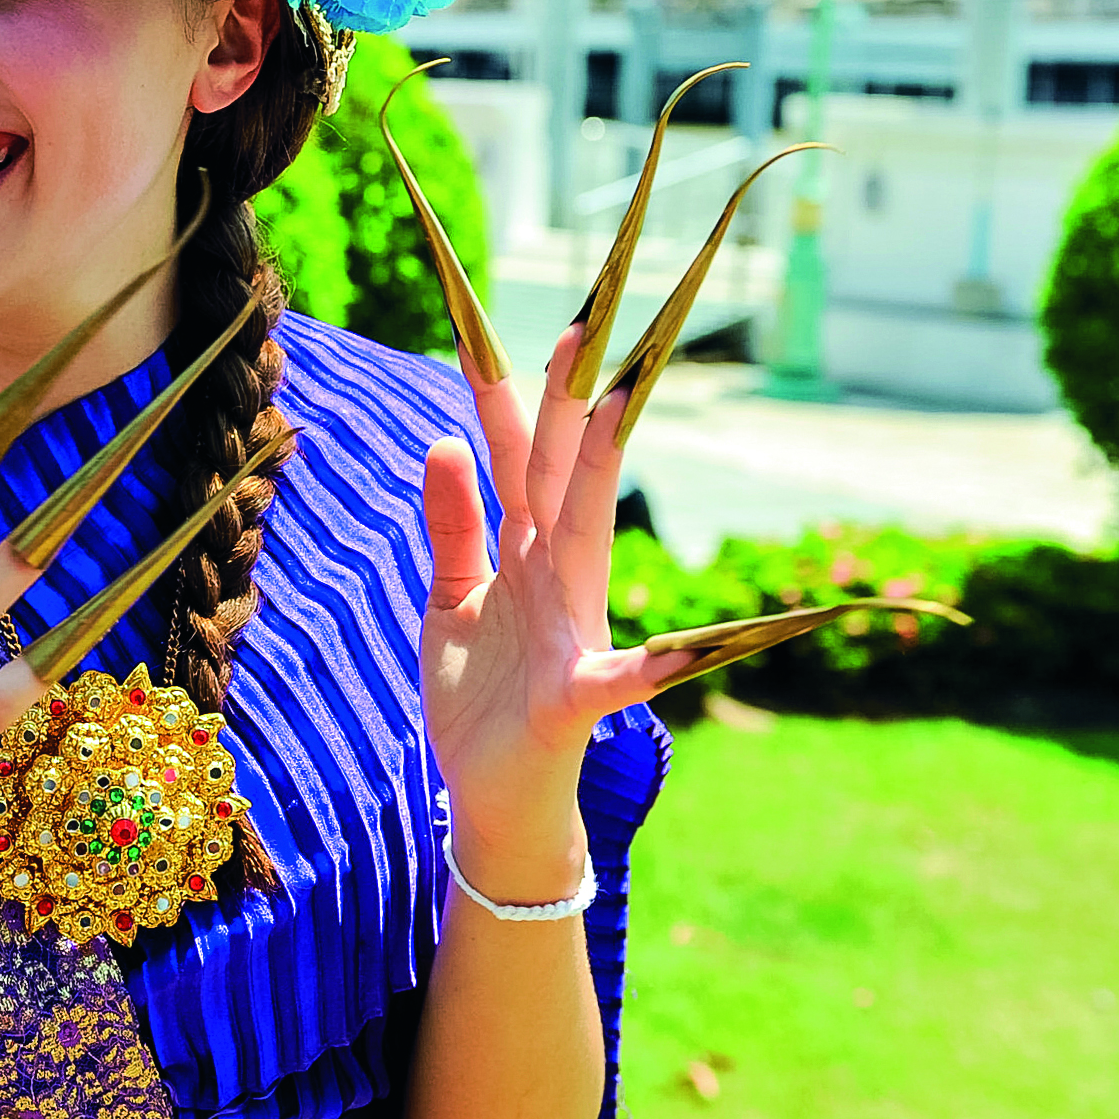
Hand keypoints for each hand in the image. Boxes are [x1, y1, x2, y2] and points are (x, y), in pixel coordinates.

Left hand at [417, 325, 689, 900]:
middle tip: (583, 323)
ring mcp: (574, 632)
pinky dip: (650, 668)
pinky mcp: (576, 699)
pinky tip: (675, 655)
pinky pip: (617, 680)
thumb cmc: (482, 695)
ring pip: (584, 539)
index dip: (516, 391)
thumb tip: (443, 440)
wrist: (493, 797)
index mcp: (525, 551)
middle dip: (572, 402)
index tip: (519, 320)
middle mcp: (558, 577)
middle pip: (560, 475)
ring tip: (620, 412)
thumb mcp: (452, 598)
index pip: (521, 455)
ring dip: (600, 478)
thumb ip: (454, 523)